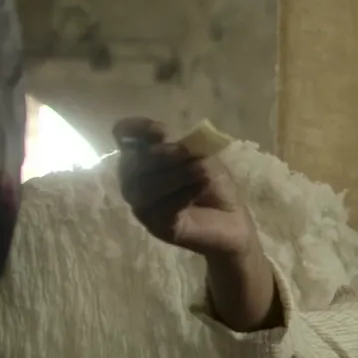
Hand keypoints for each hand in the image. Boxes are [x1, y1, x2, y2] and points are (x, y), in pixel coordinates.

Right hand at [114, 117, 253, 257]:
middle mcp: (135, 182)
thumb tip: (164, 135)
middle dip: (161, 155)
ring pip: (144, 188)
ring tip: (202, 171)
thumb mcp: (202, 157)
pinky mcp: (158, 227)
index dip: (135, 129)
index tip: (161, 131)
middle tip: (188, 153)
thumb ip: (181, 145)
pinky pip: (162, 209)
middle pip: (131, 164)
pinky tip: (202, 186)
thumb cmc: (213, 185)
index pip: (124, 138)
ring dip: (175, 175)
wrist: (233, 220)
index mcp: (145, 159)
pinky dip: (183, 194)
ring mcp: (144, 207)